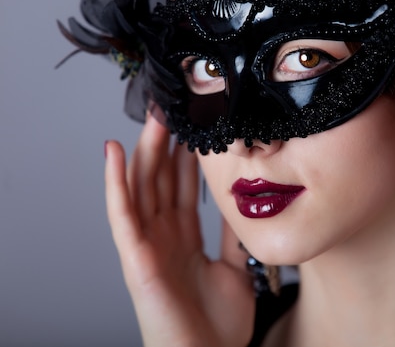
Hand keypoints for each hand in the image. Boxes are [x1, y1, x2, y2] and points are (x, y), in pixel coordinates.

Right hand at [104, 113, 254, 346]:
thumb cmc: (218, 324)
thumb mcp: (236, 268)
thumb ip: (234, 237)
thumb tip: (242, 205)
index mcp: (183, 238)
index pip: (184, 186)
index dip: (188, 156)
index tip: (197, 125)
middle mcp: (162, 236)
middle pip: (162, 179)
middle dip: (167, 143)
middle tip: (175, 107)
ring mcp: (146, 244)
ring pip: (142, 186)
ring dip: (145, 149)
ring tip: (153, 115)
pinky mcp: (134, 257)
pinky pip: (122, 214)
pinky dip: (116, 182)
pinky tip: (115, 152)